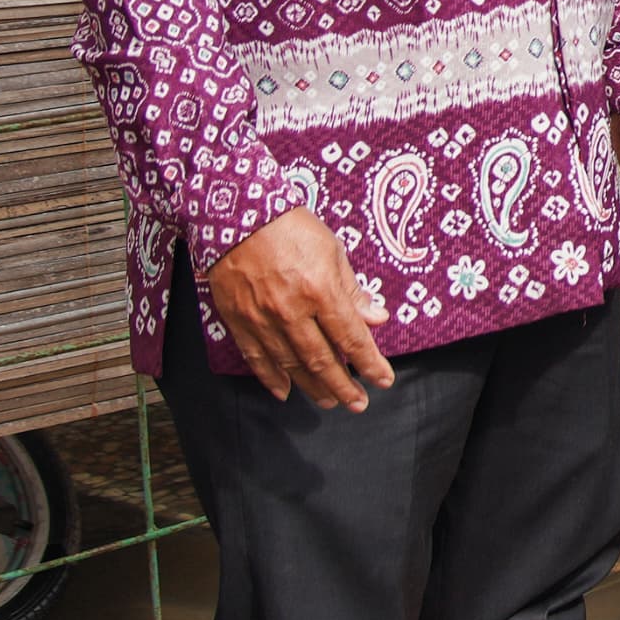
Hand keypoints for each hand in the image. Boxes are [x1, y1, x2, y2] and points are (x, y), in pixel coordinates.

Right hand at [202, 210, 395, 410]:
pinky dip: (272, 379)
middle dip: (343, 385)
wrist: (236, 215)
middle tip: (358, 404)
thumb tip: (377, 319)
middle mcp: (291, 311)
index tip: (383, 380)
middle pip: (322, 359)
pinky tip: (285, 392)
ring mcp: (262, 319)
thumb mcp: (332, 251)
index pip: (351, 337)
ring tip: (331, 402)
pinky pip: (257, 358)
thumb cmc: (290, 227)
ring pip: (291, 365)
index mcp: (320, 291)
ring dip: (313, 388)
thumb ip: (353, 290)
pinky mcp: (238, 321)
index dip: (370, 363)